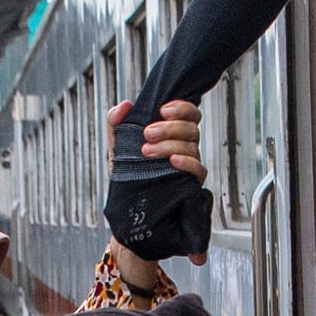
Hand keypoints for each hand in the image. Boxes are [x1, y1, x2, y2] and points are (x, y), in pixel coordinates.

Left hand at [106, 99, 209, 268]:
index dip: (182, 108)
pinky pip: (198, 169)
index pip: (189, 114)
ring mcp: (189, 166)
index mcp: (172, 134)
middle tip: (148, 134)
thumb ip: (116, 123)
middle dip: (169, 128)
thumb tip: (125, 105)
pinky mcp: (191, 184)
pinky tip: (172, 162)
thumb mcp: (117, 147)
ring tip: (147, 151)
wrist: (128, 211)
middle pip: (191, 128)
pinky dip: (186, 163)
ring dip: (169, 145)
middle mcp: (184, 147)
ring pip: (192, 146)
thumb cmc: (128, 176)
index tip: (163, 109)